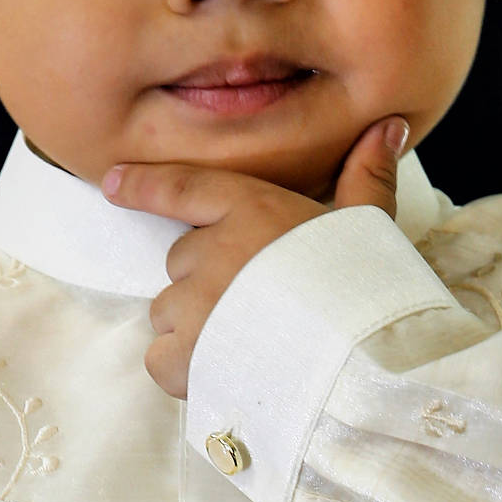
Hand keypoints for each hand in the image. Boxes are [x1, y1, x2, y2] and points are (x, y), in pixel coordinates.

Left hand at [110, 114, 410, 399]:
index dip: (144, 185)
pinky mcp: (182, 355)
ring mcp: (193, 304)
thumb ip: (367, 177)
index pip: (183, 187)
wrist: (364, 366)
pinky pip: (161, 358)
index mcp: (253, 210)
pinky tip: (222, 375)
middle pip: (181, 260)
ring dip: (196, 327)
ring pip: (169, 311)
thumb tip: (388, 126)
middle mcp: (213, 250)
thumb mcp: (371, 227)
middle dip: (206, 281)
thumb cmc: (372, 294)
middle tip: (257, 306)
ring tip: (248, 346)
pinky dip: (183, 370)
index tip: (113, 184)